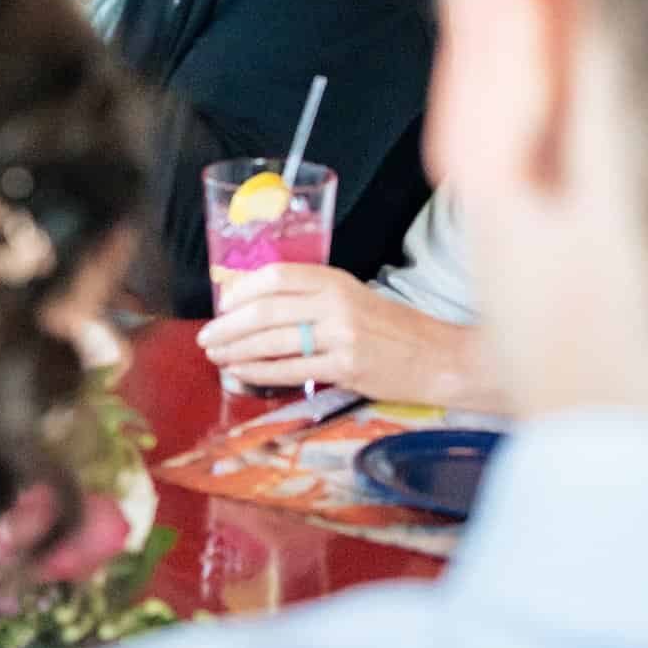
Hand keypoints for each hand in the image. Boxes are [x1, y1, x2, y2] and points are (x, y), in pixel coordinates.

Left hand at [196, 263, 489, 407]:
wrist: (442, 359)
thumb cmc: (395, 330)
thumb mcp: (355, 298)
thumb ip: (313, 298)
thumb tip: (258, 306)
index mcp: (336, 280)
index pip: (276, 276)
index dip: (242, 290)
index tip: (223, 304)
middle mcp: (336, 304)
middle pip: (266, 310)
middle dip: (228, 325)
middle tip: (205, 336)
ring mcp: (342, 336)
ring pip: (273, 341)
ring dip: (236, 349)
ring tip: (216, 355)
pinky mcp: (348, 368)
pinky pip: (291, 369)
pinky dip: (260, 371)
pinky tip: (242, 372)